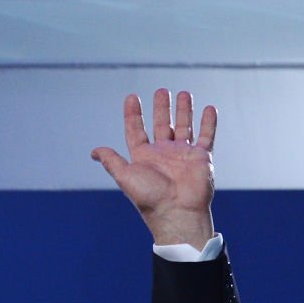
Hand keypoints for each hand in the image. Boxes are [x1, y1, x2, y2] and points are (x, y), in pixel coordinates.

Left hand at [91, 89, 216, 249]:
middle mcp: (163, 154)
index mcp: (143, 157)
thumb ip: (112, 161)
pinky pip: (206, 136)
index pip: (136, 130)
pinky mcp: (201, 157)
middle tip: (161, 91)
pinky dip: (208, 122)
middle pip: (161, 125)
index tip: (132, 97)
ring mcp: (182, 154)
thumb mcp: (125, 176)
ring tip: (183, 93)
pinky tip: (208, 108)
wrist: (177, 211)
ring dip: (183, 110)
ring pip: (183, 126)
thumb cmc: (149, 197)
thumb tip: (94, 151)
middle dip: (161, 108)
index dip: (133, 114)